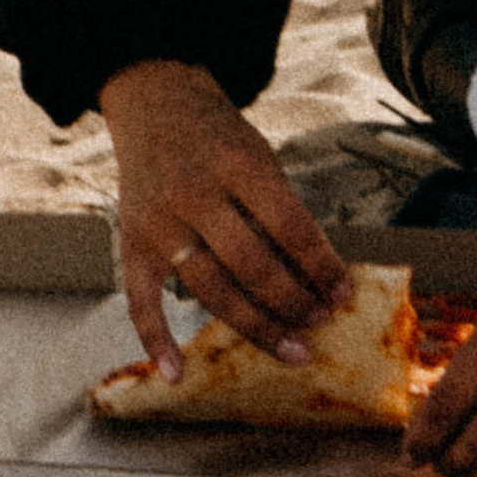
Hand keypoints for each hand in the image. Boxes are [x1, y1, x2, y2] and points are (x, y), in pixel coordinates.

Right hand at [99, 58, 349, 379]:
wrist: (153, 102)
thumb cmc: (219, 136)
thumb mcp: (258, 154)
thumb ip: (280, 209)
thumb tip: (318, 276)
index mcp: (236, 164)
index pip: (290, 226)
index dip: (322, 266)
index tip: (345, 294)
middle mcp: (193, 194)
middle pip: (251, 265)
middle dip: (293, 302)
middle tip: (320, 324)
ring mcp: (158, 224)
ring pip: (209, 290)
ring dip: (254, 326)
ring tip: (291, 348)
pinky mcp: (131, 244)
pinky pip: (140, 302)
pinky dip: (156, 342)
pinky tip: (178, 375)